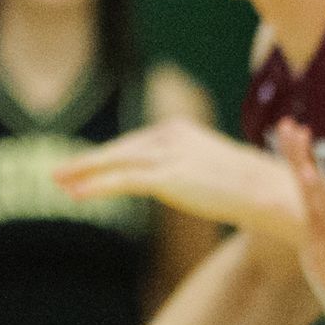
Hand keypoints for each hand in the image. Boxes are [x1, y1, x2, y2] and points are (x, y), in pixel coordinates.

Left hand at [52, 118, 291, 230]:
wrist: (268, 191)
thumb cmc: (245, 185)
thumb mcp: (206, 167)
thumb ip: (181, 166)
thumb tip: (164, 179)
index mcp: (177, 129)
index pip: (131, 143)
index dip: (103, 155)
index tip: (80, 165)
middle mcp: (169, 136)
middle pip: (117, 149)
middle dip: (85, 162)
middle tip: (56, 172)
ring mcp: (167, 155)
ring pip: (114, 163)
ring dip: (82, 174)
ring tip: (57, 182)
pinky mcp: (168, 177)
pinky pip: (123, 181)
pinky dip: (97, 187)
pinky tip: (76, 195)